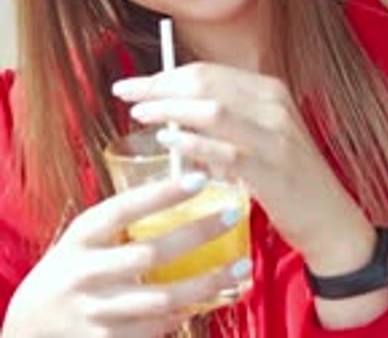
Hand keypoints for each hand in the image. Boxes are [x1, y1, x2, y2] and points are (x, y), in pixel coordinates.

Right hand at [3, 172, 248, 337]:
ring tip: (242, 267)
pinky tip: (215, 299)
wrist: (32, 326)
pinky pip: (158, 330)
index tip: (201, 178)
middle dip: (196, 234)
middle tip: (233, 214)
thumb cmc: (73, 267)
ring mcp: (98, 313)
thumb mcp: (85, 237)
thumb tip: (183, 181)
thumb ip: (123, 219)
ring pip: (162, 300)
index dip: (163, 194)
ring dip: (207, 284)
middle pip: (150, 254)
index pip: (124, 208)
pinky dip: (189, 314)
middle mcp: (87, 273)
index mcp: (82, 236)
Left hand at [113, 64, 374, 271]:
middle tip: (127, 95)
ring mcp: (274, 135)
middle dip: (159, 87)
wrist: (331, 218)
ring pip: (212, 109)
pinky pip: (225, 150)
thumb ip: (223, 118)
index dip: (164, 75)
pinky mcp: (272, 169)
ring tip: (142, 115)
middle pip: (205, 84)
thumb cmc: (287, 176)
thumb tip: (170, 110)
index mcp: (268, 90)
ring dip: (170, 109)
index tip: (133, 85)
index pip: (206, 72)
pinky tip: (170, 140)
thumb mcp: (260, 134)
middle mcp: (273, 105)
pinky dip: (193, 143)